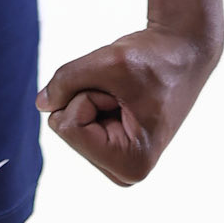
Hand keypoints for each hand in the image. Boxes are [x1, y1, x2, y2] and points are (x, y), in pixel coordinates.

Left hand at [36, 25, 219, 185]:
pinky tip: (122, 97)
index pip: (67, 128)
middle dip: (88, 97)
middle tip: (125, 90)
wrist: (183, 50)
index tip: (123, 92)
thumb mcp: (107, 62)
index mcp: (130, 164)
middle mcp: (124, 172)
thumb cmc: (154, 58)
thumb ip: (66, 81)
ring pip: (68, 122)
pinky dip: (92, 97)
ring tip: (126, 93)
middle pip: (65, 128)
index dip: (87, 96)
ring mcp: (117, 162)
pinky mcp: (112, 149)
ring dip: (91, 96)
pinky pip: (75, 118)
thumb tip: (41, 104)